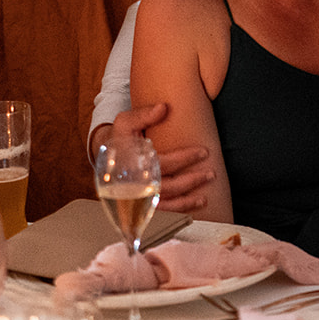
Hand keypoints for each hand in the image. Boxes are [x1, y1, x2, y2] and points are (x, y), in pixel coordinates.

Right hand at [91, 102, 215, 213]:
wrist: (107, 157)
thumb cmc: (120, 138)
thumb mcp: (125, 122)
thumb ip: (143, 114)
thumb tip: (163, 108)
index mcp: (132, 161)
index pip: (162, 163)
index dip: (185, 158)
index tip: (204, 152)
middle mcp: (134, 182)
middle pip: (166, 186)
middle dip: (191, 180)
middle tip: (211, 173)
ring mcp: (136, 195)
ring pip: (164, 202)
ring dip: (187, 200)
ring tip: (205, 195)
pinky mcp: (140, 203)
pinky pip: (160, 211)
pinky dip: (178, 209)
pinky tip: (193, 204)